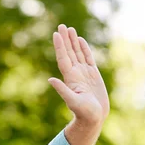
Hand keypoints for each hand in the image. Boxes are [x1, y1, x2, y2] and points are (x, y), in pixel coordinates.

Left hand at [48, 25, 109, 144]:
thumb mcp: (72, 101)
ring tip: (70, 29)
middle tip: (61, 25)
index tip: (56, 34)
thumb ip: (62, 90)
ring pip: (77, 53)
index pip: (63, 58)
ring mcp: (84, 73)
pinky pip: (88, 58)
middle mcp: (75, 74)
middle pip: (69, 53)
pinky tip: (80, 41)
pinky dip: (84, 49)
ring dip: (73, 41)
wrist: (94, 118)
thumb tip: (50, 80)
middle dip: (65, 39)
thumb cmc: (84, 113)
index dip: (59, 46)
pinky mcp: (93, 75)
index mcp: (70, 78)